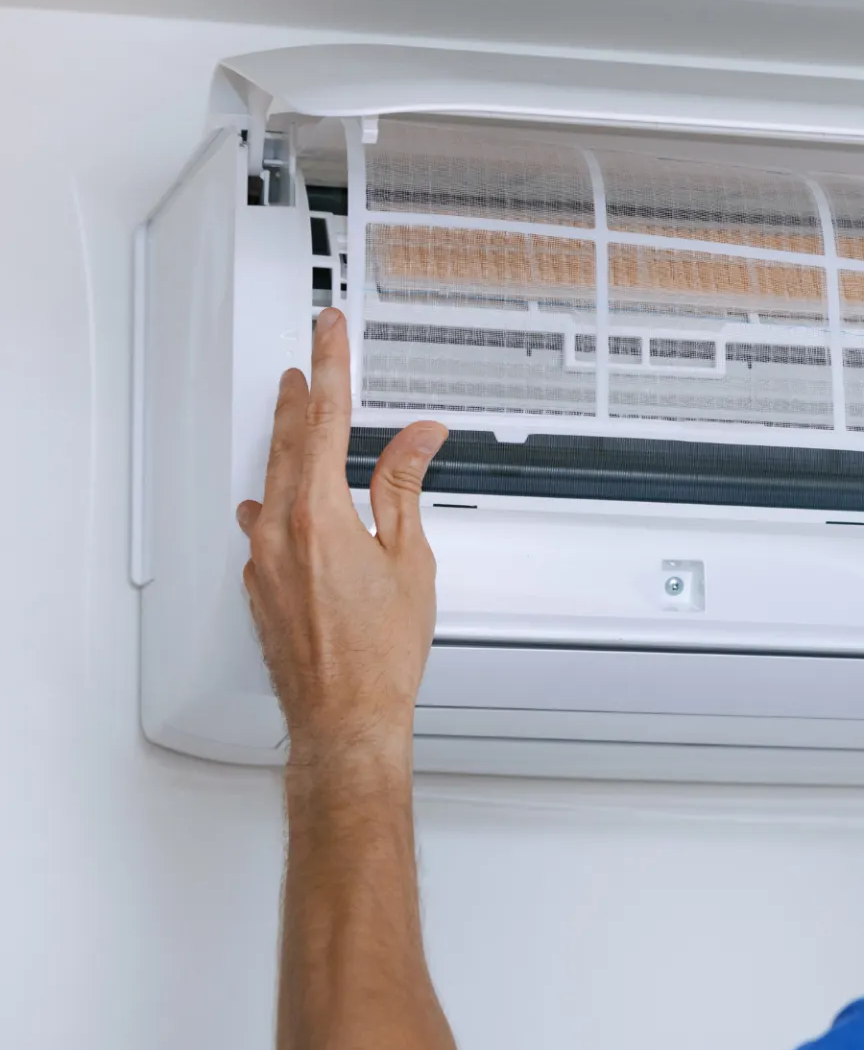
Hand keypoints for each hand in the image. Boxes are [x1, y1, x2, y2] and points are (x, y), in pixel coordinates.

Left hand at [236, 307, 447, 769]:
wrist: (345, 718)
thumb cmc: (380, 655)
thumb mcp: (409, 559)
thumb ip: (405, 489)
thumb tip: (416, 439)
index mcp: (319, 516)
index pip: (324, 421)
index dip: (330, 368)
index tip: (327, 331)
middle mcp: (280, 533)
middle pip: (287, 444)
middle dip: (300, 396)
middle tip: (308, 359)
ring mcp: (263, 562)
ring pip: (270, 483)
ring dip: (285, 445)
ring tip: (293, 416)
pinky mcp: (260, 588)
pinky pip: (262, 527)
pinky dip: (275, 501)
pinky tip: (276, 503)